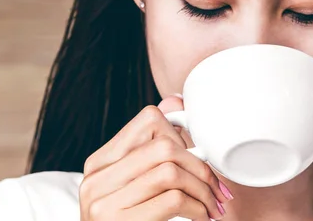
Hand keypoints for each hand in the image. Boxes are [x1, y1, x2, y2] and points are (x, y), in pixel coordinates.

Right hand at [79, 97, 231, 220]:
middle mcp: (95, 178)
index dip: (182, 133)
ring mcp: (102, 203)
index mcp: (99, 163)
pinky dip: (198, 208)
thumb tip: (176, 102)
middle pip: (164, 145)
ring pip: (170, 170)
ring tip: (213, 205)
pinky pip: (173, 200)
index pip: (148, 119)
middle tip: (217, 187)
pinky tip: (202, 217)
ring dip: (203, 189)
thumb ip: (150, 152)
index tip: (197, 156)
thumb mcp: (134, 188)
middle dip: (201, 165)